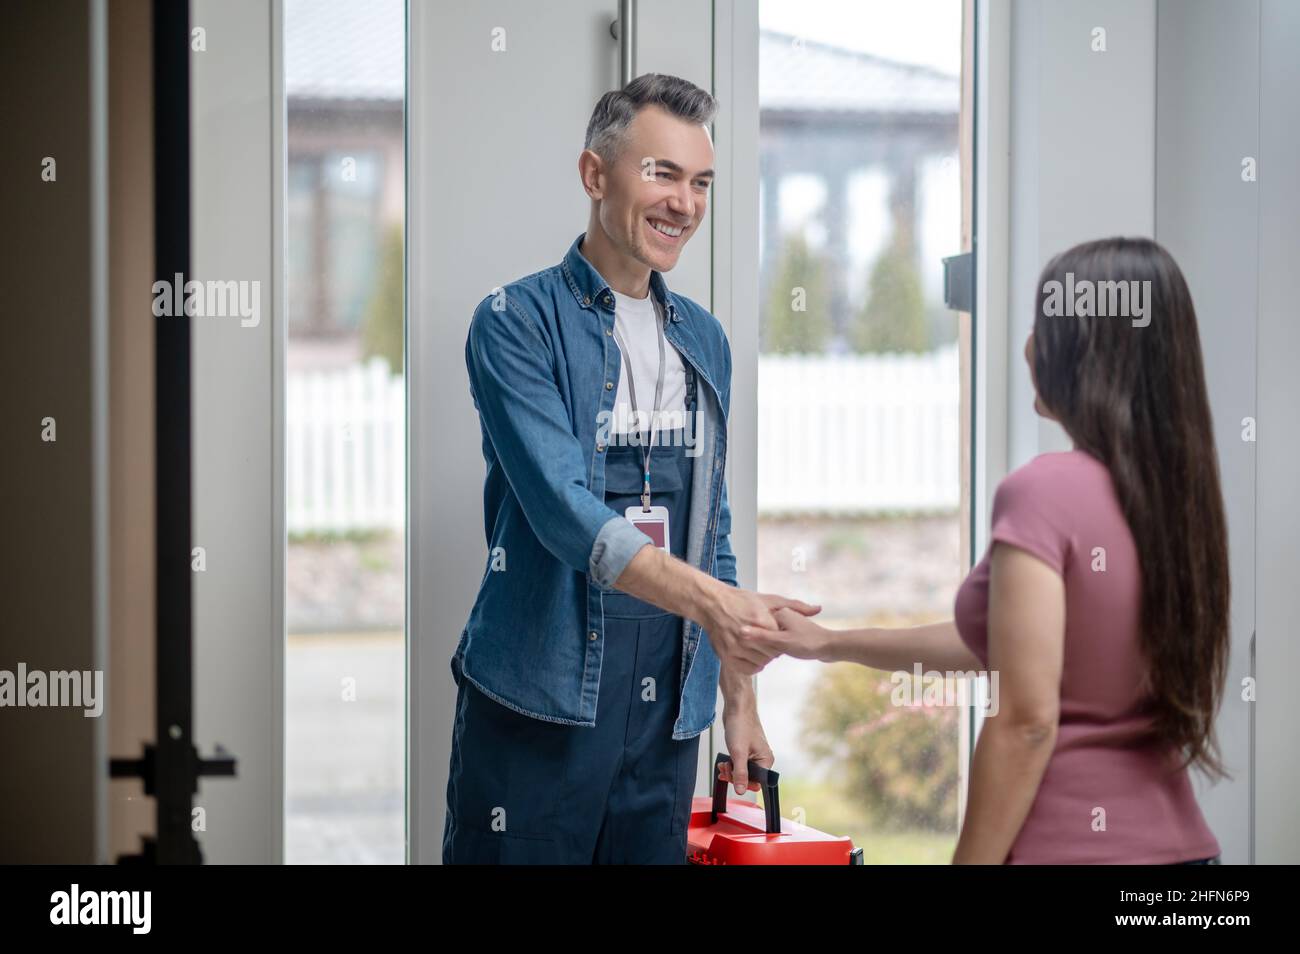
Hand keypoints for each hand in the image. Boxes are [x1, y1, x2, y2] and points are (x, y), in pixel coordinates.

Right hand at [700, 586, 818, 674]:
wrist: (713, 604)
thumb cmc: (742, 600)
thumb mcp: (769, 599)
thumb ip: (795, 605)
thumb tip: (818, 609)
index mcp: (760, 621)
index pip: (781, 641)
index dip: (781, 640)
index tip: (778, 634)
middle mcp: (747, 635)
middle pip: (772, 654)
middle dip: (774, 649)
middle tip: (769, 641)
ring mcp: (735, 647)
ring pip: (760, 662)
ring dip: (764, 658)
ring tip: (760, 647)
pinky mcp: (725, 655)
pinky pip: (747, 669)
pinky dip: (753, 666)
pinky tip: (753, 657)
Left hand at [719, 708, 773, 795]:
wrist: (737, 708)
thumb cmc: (741, 725)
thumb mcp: (738, 753)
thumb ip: (740, 773)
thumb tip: (741, 790)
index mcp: (766, 761)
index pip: (757, 782)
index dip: (743, 783)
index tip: (732, 779)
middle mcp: (762, 759)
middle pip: (749, 778)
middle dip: (734, 776)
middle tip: (725, 769)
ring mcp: (754, 755)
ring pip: (742, 771)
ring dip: (731, 771)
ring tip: (723, 765)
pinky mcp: (746, 750)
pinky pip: (739, 763)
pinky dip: (731, 765)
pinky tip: (724, 763)